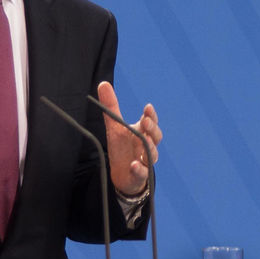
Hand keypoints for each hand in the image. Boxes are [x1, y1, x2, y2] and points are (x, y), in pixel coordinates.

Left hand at [96, 81, 161, 195]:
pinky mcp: (139, 175)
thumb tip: (103, 83)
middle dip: (152, 129)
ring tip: (145, 141)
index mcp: (143, 133)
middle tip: (145, 123)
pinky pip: (142, 173)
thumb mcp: (114, 127)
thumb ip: (111, 106)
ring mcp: (145, 161)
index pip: (151, 122)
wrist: (122, 174)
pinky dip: (139, 169)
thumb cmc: (122, 148)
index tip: (147, 108)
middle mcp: (147, 146)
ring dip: (149, 149)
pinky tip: (134, 165)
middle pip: (156, 137)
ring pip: (152, 155)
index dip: (151, 116)